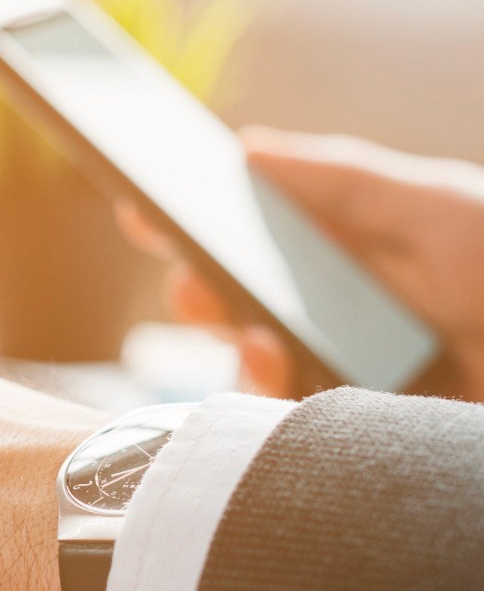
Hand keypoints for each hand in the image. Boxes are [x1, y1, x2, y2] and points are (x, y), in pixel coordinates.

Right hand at [117, 126, 483, 399]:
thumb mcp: (446, 213)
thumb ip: (346, 182)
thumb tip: (249, 149)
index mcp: (366, 261)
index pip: (267, 241)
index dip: (202, 223)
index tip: (143, 206)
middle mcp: (354, 324)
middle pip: (250, 308)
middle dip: (204, 291)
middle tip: (187, 282)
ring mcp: (361, 388)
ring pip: (263, 373)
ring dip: (241, 349)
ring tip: (256, 334)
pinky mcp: (369, 442)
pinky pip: (296, 429)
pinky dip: (276, 403)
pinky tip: (287, 374)